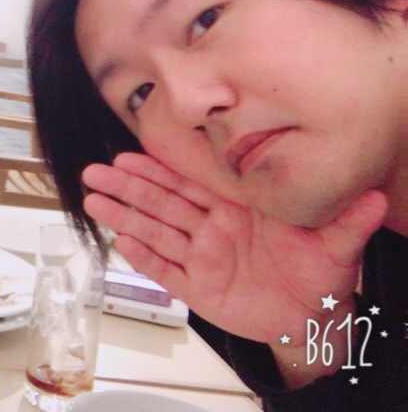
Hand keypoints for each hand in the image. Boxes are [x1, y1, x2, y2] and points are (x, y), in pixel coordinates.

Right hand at [84, 153, 385, 345]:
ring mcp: (203, 257)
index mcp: (236, 209)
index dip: (159, 169)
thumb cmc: (322, 274)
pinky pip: (165, 271)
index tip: (130, 153)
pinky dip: (143, 258)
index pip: (191, 183)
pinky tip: (122, 242)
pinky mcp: (199, 288)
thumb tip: (376, 198)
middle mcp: (213, 228)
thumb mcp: (338, 244)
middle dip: (128, 187)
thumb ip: (349, 220)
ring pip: (156, 232)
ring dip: (125, 216)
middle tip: (95, 172)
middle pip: (162, 203)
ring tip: (94, 201)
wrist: (314, 319)